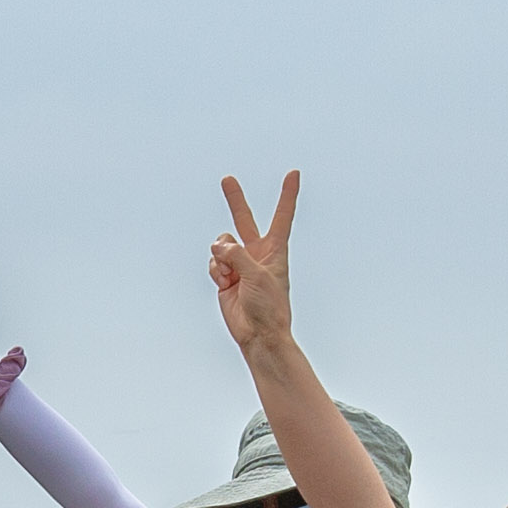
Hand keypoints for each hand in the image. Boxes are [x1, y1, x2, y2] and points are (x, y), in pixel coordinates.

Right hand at [207, 172, 301, 349]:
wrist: (258, 334)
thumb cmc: (269, 306)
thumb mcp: (257, 274)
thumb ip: (237, 254)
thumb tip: (217, 246)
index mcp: (275, 249)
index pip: (283, 216)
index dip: (288, 195)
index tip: (294, 174)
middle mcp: (257, 253)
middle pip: (244, 219)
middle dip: (235, 200)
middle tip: (227, 179)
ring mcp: (239, 264)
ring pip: (221, 244)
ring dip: (221, 257)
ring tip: (230, 275)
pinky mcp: (225, 276)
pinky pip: (213, 261)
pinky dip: (215, 270)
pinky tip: (224, 283)